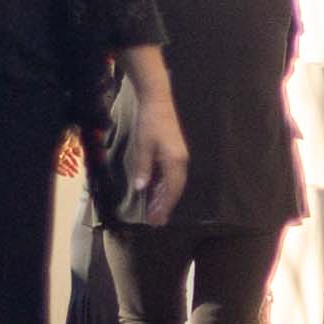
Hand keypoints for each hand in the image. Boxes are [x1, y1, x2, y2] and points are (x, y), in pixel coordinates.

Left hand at [119, 88, 191, 229]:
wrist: (157, 101)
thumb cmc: (149, 123)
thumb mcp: (142, 145)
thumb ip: (143, 168)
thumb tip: (142, 189)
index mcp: (175, 161)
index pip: (172, 189)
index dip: (164, 205)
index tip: (156, 219)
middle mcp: (181, 162)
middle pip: (174, 189)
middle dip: (165, 205)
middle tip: (156, 221)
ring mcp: (179, 157)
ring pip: (173, 183)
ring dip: (164, 197)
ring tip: (155, 212)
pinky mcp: (175, 153)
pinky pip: (171, 175)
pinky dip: (164, 186)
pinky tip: (155, 193)